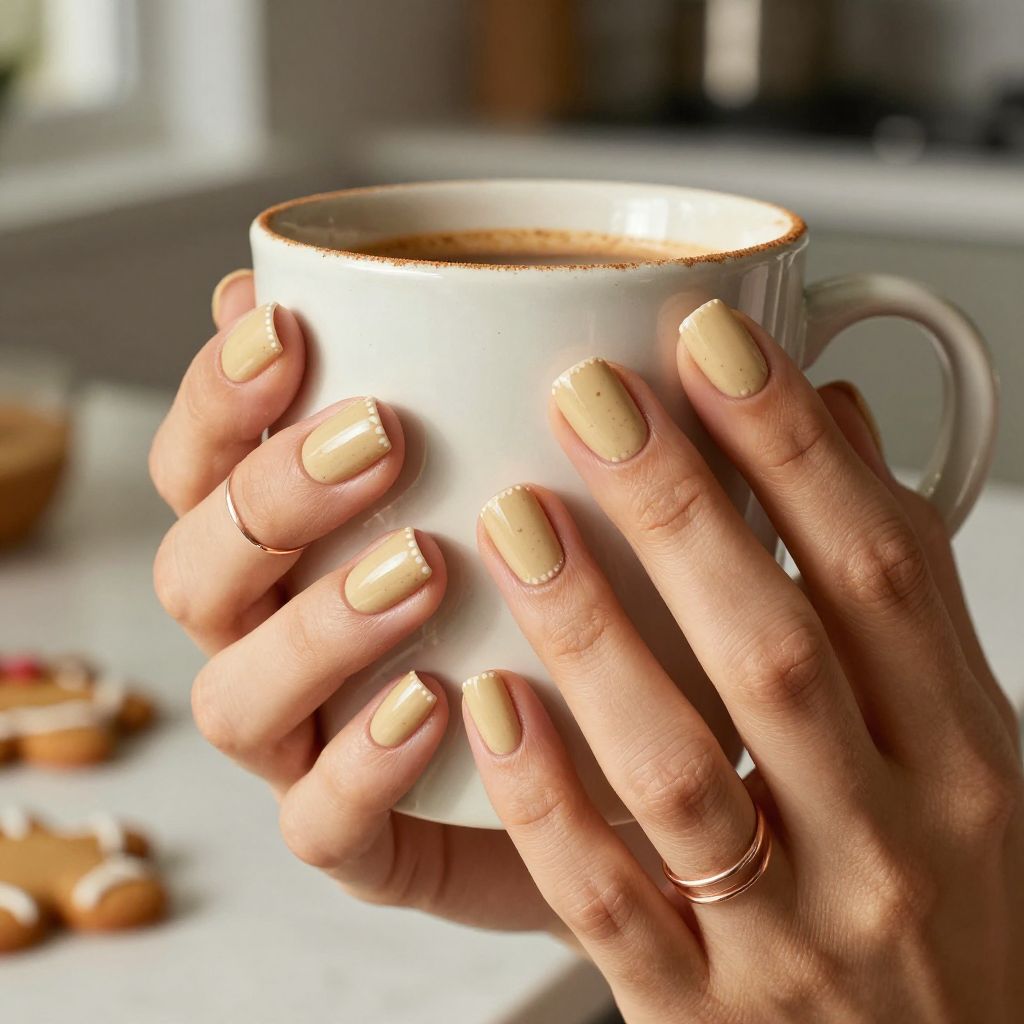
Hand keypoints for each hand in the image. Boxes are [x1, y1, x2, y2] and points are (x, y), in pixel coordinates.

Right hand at [149, 272, 560, 933]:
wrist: (634, 752)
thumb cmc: (570, 590)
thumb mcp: (542, 470)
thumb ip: (472, 381)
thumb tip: (425, 281)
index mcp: (291, 544)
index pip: (202, 463)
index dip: (220, 397)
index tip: (289, 328)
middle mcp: (277, 640)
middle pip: (198, 572)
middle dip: (270, 498)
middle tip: (380, 439)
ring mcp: (311, 746)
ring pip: (234, 699)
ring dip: (315, 627)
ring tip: (421, 569)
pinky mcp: (368, 842)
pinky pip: (319, 826)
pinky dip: (360, 767)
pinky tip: (434, 702)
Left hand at [464, 300, 1022, 1021]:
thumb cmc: (941, 892)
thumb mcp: (955, 742)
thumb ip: (896, 592)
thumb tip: (838, 422)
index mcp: (959, 754)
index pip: (883, 568)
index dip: (793, 442)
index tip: (712, 334)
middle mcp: (888, 838)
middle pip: (777, 649)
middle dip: (681, 510)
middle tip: (588, 395)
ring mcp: (793, 935)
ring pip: (679, 769)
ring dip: (594, 635)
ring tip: (515, 518)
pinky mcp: (699, 1009)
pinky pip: (604, 900)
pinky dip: (544, 797)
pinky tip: (484, 700)